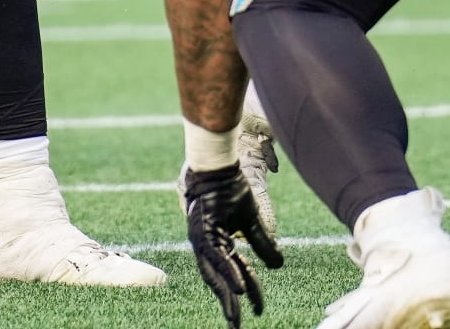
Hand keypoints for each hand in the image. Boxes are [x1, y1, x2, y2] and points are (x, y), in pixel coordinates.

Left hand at [184, 164, 283, 328]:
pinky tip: (239, 288)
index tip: (260, 310)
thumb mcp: (251, 221)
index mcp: (217, 242)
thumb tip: (277, 266)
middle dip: (228, 304)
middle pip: (217, 279)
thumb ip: (262, 243)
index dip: (248, 291)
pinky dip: (227, 273)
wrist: (221, 165)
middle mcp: (205, 242)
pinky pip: (216, 256)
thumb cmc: (232, 188)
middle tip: (236, 327)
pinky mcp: (202, 229)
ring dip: (226, 295)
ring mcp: (201, 236)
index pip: (234, 273)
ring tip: (236, 316)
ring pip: (213, 272)